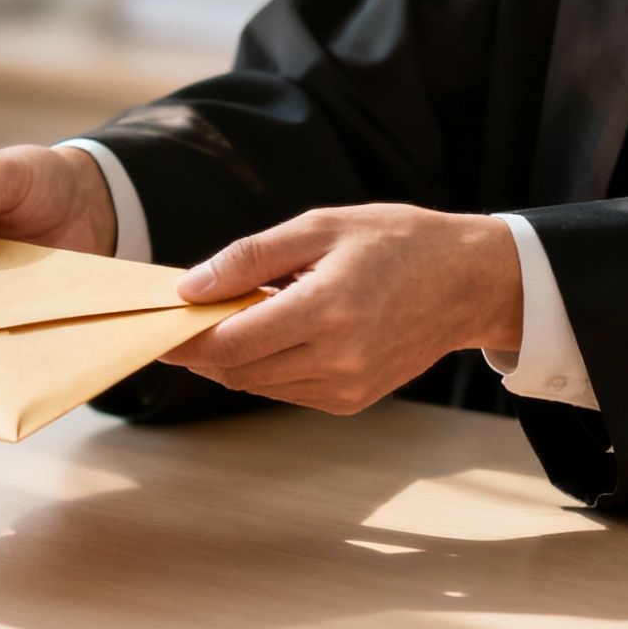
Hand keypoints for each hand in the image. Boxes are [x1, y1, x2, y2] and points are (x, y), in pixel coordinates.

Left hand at [164, 204, 523, 414]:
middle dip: (202, 350)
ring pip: (256, 385)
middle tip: (184, 322)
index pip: (231, 341)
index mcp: (327, 310)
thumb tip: (190, 288)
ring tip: (232, 320)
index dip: (187, 339)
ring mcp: (347, 386)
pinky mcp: (352, 401)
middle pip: (236, 369)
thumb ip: (249, 257)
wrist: (469, 282)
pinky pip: (285, 391)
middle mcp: (337, 358)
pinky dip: (265, 369)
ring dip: (232, 359)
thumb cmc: (395, 242)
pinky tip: (273, 335)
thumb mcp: (320, 228)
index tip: (158, 329)